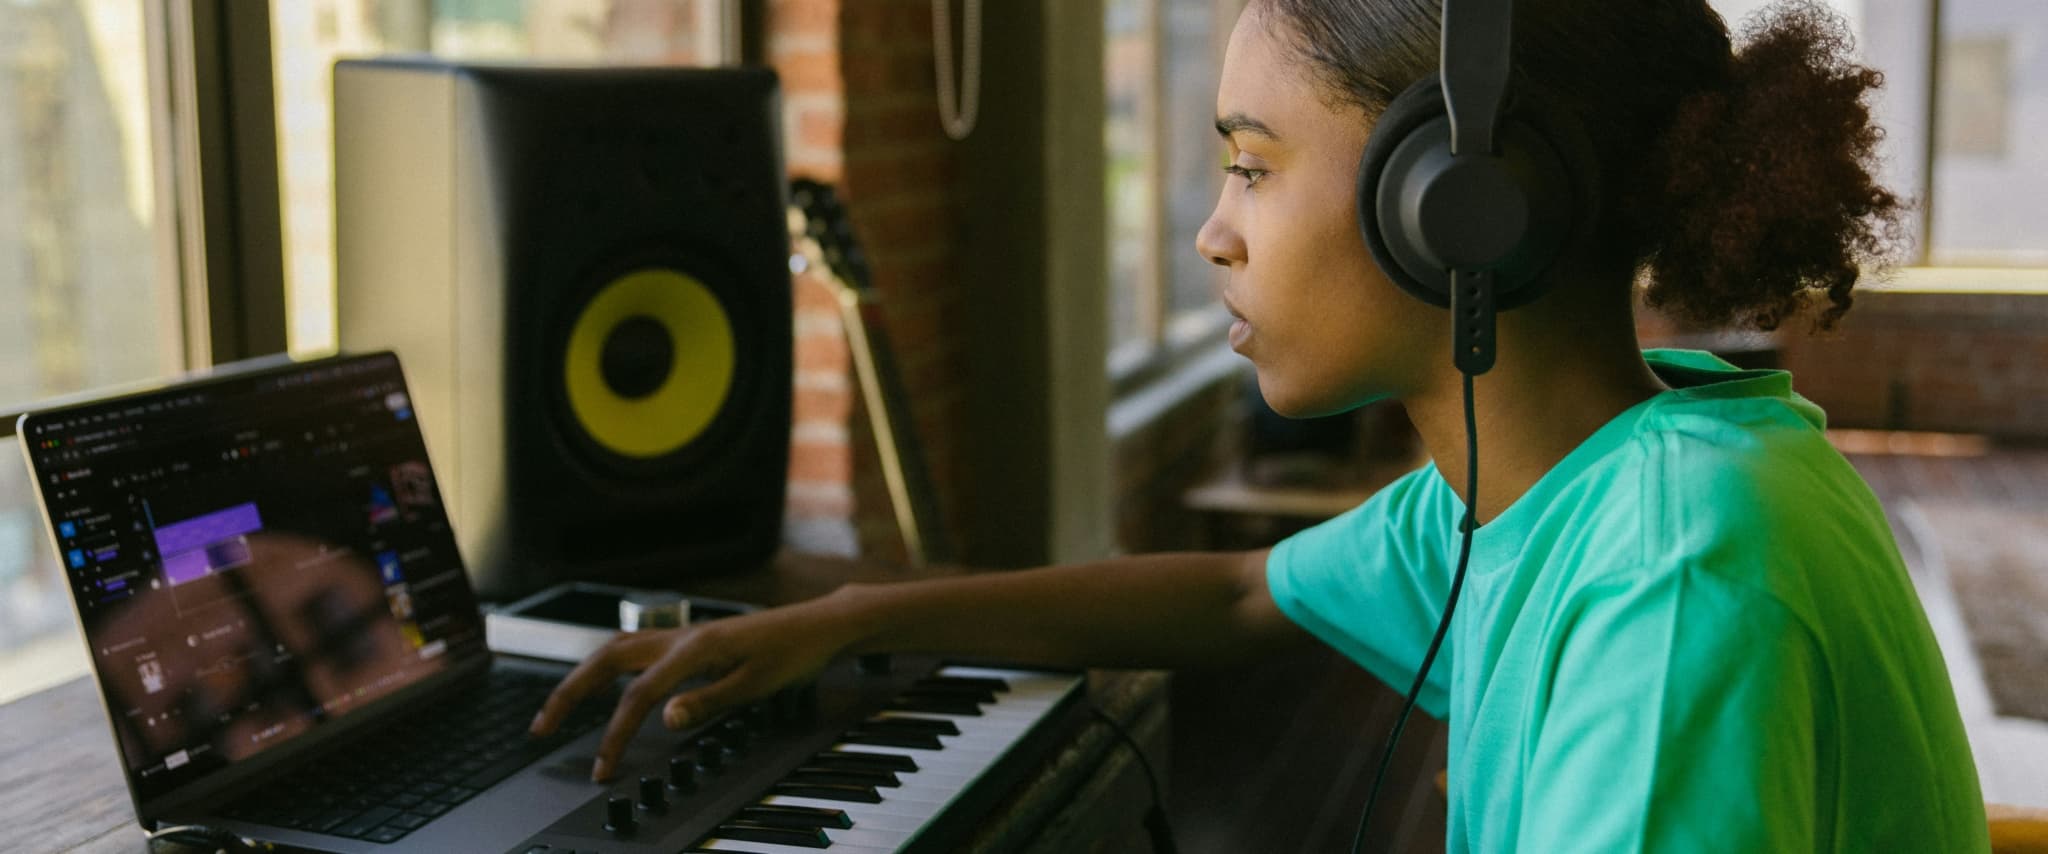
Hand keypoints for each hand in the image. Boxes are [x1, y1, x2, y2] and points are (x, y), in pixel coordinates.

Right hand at [528, 595, 858, 780]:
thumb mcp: (756, 685)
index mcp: (694, 649)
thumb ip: (708, 701)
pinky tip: (603, 685)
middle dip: (569, 693)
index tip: (603, 768)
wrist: (818, 626)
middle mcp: (680, 636)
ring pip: (616, 650)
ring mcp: (682, 635)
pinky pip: (634, 649)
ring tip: (559, 708)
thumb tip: (663, 719)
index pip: (638, 695)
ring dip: (582, 677)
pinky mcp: (689, 640)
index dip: (615, 734)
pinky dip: (607, 667)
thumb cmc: (794, 654)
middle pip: (605, 659)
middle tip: (540, 727)